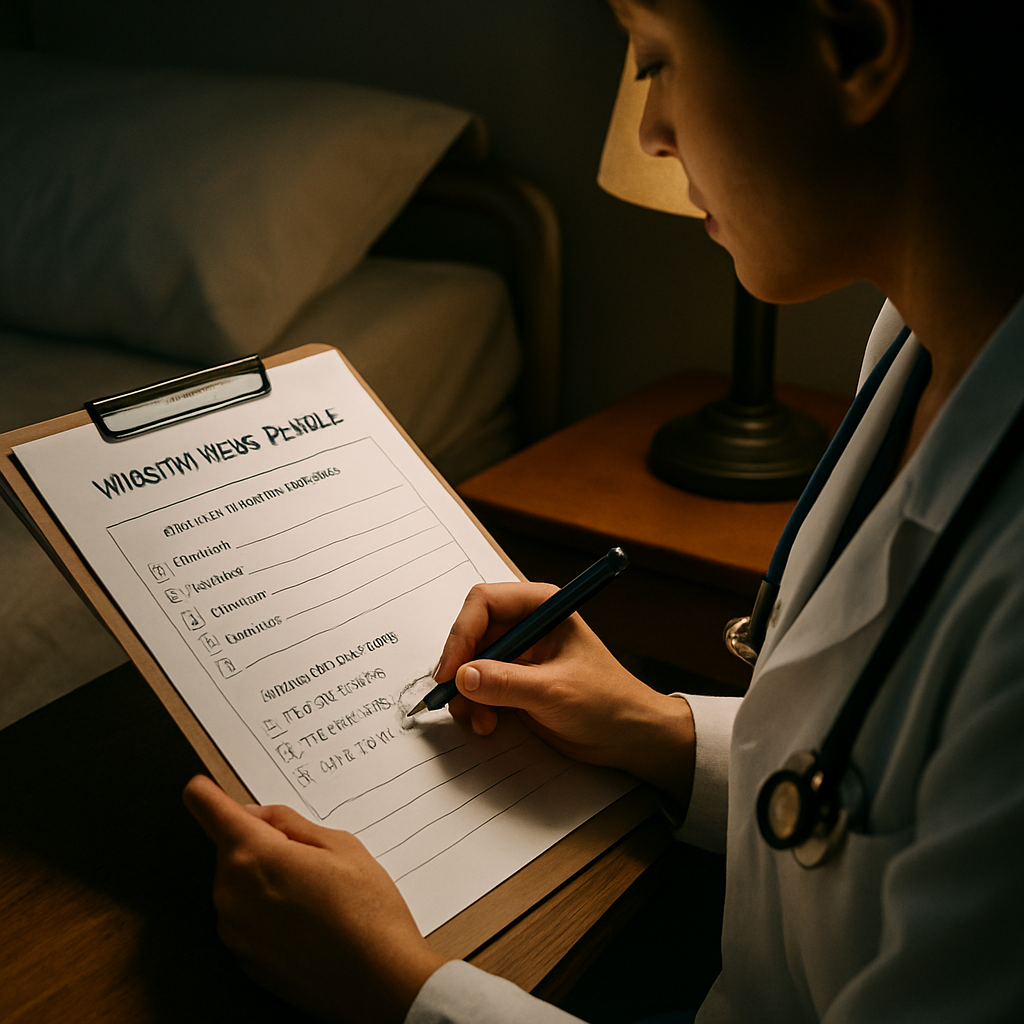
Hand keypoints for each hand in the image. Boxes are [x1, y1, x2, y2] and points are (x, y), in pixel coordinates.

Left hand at [182, 774, 444, 1023]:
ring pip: (239, 884)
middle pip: (231, 849)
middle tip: (309, 856)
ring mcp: (235, 932)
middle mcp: (232, 894)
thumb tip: (259, 816)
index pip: (210, 811)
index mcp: (255, 856)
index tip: (200, 787)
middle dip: (260, 844)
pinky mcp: (244, 960)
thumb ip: (291, 824)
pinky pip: (246, 918)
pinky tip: (307, 920)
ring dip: (264, 879)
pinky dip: (268, 911)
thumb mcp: (341, 846)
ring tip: (316, 894)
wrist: (379, 982)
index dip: (206, 794)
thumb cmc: (367, 912)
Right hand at [435, 582, 695, 806]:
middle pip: (472, 633)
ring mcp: (520, 653)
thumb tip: (463, 676)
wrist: (628, 736)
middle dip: (461, 668)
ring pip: (471, 663)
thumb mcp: (554, 692)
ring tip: (480, 720)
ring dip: (467, 693)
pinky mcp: (515, 680)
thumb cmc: (607, 702)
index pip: (484, 603)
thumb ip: (506, 683)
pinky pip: (479, 685)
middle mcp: (527, 624)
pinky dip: (476, 705)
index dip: (462, 634)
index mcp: (543, 606)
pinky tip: (489, 724)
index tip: (451, 670)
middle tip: (456, 700)